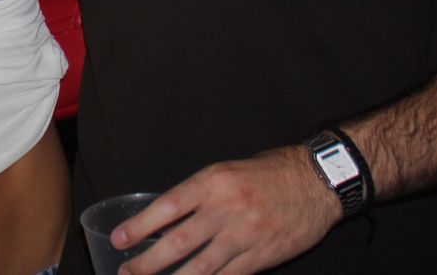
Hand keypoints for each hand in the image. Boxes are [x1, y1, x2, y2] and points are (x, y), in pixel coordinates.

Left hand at [112, 146, 340, 274]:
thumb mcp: (228, 172)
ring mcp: (245, 236)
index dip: (140, 226)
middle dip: (148, 261)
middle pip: (179, 241)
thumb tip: (169, 219)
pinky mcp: (262, 256)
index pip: (167, 206)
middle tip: (126, 271)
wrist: (317, 181)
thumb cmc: (269, 173)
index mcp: (213, 182)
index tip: (119, 239)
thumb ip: (201, 195)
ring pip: (201, 266)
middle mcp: (226, 209)